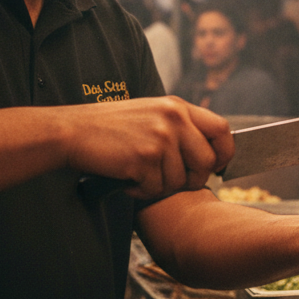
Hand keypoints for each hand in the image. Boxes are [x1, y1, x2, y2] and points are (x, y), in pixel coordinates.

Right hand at [61, 96, 232, 200]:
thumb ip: (180, 127)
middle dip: (192, 180)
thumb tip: (210, 155)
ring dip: (159, 186)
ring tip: (139, 175)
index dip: (224, 153)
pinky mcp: (144, 158)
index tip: (215, 167)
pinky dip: (141, 191)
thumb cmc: (111, 127)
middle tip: (170, 181)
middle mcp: (173, 119)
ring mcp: (160, 138)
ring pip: (179, 180)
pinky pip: (156, 189)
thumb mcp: (152, 113)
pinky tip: (127, 179)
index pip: (222, 129)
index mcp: (177, 106)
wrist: (74, 131)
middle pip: (206, 162)